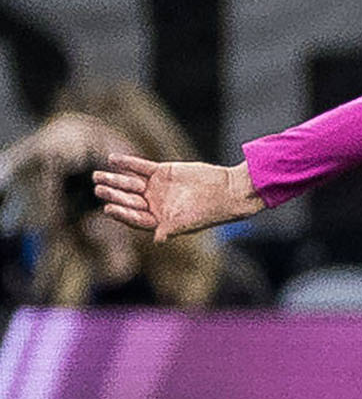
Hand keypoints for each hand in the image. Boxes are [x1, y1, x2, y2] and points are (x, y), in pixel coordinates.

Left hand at [92, 154, 263, 239]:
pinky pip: (141, 167)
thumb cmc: (209, 212)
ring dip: (115, 178)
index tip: (108, 207)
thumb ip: (171, 228)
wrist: (227, 191)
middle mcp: (153, 205)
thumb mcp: (189, 222)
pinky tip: (112, 159)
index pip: (133, 217)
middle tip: (98, 187)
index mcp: (156, 220)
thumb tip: (158, 240)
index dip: (121, 213)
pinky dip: (127, 163)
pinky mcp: (163, 172)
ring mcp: (157, 188)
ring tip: (98, 174)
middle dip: (113, 193)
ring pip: (130, 183)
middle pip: (128, 199)